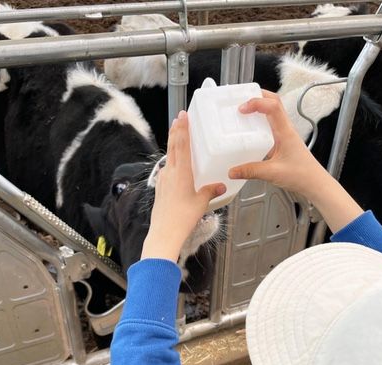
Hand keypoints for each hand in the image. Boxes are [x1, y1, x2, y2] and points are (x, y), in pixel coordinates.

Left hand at [141, 111, 225, 261]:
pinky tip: (175, 165)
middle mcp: (170, 172)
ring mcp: (163, 180)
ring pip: (169, 157)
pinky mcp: (160, 188)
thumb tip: (221, 186)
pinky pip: (167, 169)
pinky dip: (171, 161)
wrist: (164, 232)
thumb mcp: (201, 203)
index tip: (183, 116)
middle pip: (172, 146)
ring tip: (178, 137)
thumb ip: (210, 191)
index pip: (182, 144)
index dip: (183, 128)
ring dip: (173, 145)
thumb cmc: (182, 218)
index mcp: (181, 172)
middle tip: (179, 119)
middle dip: (176, 131)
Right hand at [229, 91, 362, 232]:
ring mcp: (285, 134)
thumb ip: (251, 171)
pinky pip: (272, 126)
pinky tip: (252, 134)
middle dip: (258, 96)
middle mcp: (286, 129)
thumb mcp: (272, 173)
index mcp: (285, 132)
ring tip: (244, 112)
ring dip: (260, 108)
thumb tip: (233, 171)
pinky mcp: (283, 142)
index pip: (272, 106)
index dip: (256, 103)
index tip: (242, 109)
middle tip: (242, 99)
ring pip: (273, 112)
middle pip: (274, 102)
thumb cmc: (301, 175)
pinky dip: (261, 123)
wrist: (314, 183)